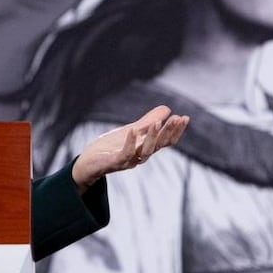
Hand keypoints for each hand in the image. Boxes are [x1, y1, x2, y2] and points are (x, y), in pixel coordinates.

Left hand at [71, 105, 188, 192]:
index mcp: (145, 148)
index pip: (166, 141)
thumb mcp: (131, 131)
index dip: (176, 131)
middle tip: (178, 118)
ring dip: (152, 137)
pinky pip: (124, 154)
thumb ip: (147, 122)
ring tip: (157, 122)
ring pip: (145, 151)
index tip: (185, 117)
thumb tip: (168, 109)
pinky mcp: (114, 163)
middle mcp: (140, 157)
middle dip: (168, 132)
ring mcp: (128, 161)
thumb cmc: (110, 147)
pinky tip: (132, 130)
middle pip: (159, 146)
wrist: (87, 163)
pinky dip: (130, 143)